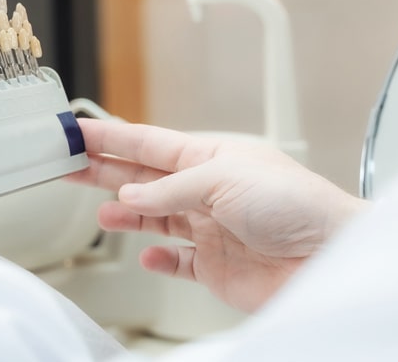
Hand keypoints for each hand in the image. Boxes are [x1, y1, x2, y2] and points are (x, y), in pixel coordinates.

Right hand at [68, 119, 364, 311]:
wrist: (330, 258)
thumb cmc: (297, 205)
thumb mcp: (224, 180)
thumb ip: (170, 189)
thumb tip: (132, 193)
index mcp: (212, 157)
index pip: (148, 143)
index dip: (110, 137)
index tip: (77, 131)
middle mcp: (209, 191)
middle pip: (144, 177)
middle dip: (104, 170)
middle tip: (68, 164)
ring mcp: (212, 229)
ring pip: (156, 218)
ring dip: (127, 212)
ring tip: (103, 211)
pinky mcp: (217, 266)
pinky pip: (178, 262)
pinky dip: (159, 259)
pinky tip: (147, 255)